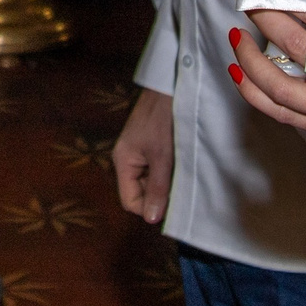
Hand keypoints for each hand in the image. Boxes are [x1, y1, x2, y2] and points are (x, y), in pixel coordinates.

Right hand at [112, 87, 174, 224]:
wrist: (170, 85)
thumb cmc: (164, 119)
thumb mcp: (163, 157)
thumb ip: (158, 188)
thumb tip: (152, 220)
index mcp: (123, 162)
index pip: (130, 201)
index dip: (149, 208)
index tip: (171, 206)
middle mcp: (127, 159)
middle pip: (140, 191)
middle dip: (159, 195)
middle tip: (180, 189)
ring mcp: (138, 151)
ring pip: (150, 180)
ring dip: (165, 182)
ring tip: (182, 174)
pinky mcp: (149, 144)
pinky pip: (156, 167)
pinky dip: (168, 170)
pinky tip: (181, 164)